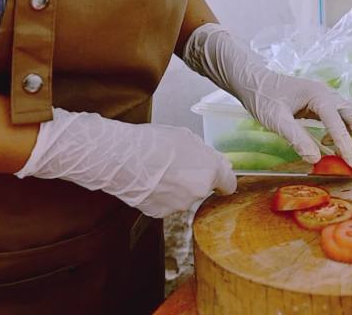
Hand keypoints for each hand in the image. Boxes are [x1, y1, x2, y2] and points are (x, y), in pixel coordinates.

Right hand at [15, 108, 235, 216]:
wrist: (122, 158)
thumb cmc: (154, 142)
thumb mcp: (187, 138)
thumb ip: (205, 154)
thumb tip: (217, 162)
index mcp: (209, 171)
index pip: (229, 184)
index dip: (224, 180)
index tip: (220, 178)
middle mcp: (197, 192)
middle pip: (203, 187)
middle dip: (195, 178)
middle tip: (178, 163)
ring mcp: (178, 206)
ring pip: (183, 196)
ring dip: (177, 186)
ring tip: (158, 169)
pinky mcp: (159, 213)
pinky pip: (166, 202)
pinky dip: (161, 194)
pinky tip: (149, 180)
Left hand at [183, 24, 351, 168]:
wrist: (253, 80)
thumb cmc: (263, 97)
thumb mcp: (275, 119)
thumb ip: (296, 138)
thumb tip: (315, 159)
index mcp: (318, 95)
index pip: (339, 122)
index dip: (347, 144)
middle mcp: (326, 94)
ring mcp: (324, 97)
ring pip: (349, 116)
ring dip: (351, 136)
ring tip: (341, 155)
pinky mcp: (320, 103)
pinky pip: (339, 118)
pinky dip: (340, 132)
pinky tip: (326, 142)